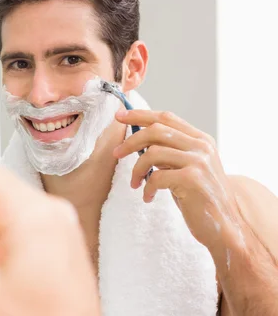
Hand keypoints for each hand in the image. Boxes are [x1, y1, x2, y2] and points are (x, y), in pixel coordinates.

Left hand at [113, 110, 243, 248]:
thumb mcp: (187, 167)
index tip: (119, 116)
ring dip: (136, 169)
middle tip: (116, 153)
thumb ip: (170, 151)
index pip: (166, 118)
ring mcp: (199, 162)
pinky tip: (148, 197)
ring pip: (152, 153)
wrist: (225, 226)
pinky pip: (156, 177)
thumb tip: (138, 139)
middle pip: (156, 131)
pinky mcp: (193, 179)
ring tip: (135, 184)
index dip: (140, 115)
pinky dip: (147, 188)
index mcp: (200, 139)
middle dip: (130, 141)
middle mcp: (201, 146)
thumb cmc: (200, 197)